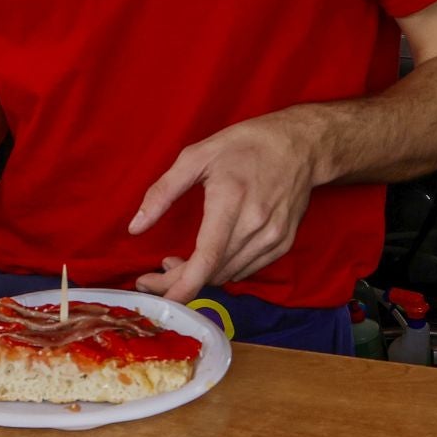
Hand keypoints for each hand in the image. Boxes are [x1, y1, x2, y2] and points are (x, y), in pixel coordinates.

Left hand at [129, 116, 313, 303]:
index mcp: (231, 202)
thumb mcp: (196, 156)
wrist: (301, 145)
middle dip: (179, 279)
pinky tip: (211, 254)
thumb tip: (135, 227)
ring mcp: (273, 238)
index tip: (152, 292)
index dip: (179, 286)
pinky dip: (223, 270)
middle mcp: (255, 226)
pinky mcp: (283, 244)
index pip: (205, 260)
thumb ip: (162, 192)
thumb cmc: (245, 145)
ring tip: (181, 260)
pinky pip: (246, 270)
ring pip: (228, 276)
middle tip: (158, 270)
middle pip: (212, 273)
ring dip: (201, 276)